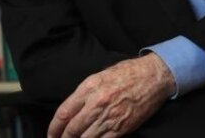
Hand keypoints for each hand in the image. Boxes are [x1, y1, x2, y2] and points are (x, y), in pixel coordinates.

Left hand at [47, 53, 174, 136]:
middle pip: (72, 129)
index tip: (51, 134)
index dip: (54, 128)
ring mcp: (109, 117)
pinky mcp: (121, 128)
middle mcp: (97, 103)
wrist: (153, 77)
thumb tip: (72, 110)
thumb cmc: (127, 73)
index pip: (63, 113)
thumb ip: (84, 93)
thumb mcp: (100, 76)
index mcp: (89, 88)